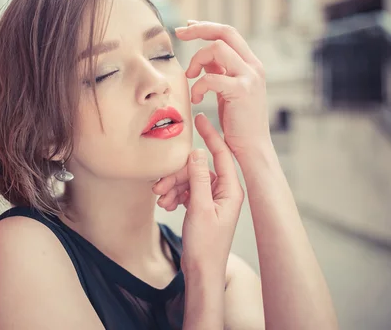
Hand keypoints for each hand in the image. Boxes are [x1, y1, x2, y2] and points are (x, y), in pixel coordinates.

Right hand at [153, 114, 243, 273]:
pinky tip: (166, 204)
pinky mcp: (203, 206)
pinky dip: (176, 194)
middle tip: (159, 185)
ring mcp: (214, 199)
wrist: (202, 271)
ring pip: (191, 180)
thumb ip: (198, 178)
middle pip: (199, 168)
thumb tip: (197, 151)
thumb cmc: (205, 245)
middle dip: (178, 175)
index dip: (210, 135)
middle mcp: (225, 192)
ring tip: (161, 199)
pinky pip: (188, 191)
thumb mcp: (199, 208)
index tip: (199, 119)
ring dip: (173, 186)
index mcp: (231, 190)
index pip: (221, 154)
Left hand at [175, 21, 270, 155]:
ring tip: (190, 77)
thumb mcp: (229, 91)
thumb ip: (221, 72)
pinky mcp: (241, 91)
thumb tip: (204, 60)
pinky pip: (211, 77)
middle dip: (199, 29)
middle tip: (178, 33)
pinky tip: (196, 99)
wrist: (253, 147)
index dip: (206, 27)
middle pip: (225, 32)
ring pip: (217, 49)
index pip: (228, 33)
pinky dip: (198, 86)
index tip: (187, 27)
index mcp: (251, 64)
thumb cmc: (238, 123)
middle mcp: (253, 66)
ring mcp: (250, 77)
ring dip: (196, 61)